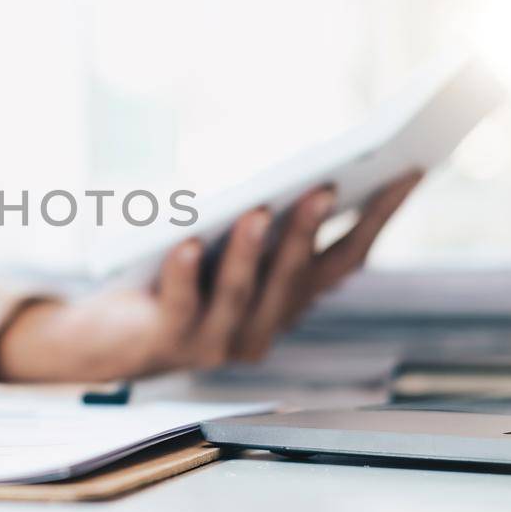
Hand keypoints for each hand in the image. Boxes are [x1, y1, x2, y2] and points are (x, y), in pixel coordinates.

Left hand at [0, 172, 420, 381]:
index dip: (379, 217)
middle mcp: (261, 328)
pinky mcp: (168, 341)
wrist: (105, 338)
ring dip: (251, 250)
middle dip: (310, 231)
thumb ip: (264, 221)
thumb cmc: (172, 276)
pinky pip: (181, 304)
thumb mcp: (226, 244)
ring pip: (242, 293)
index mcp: (287, 302)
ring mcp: (216, 341)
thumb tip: (300, 170)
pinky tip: (186, 242)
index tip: (405, 171)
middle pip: (297, 278)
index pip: (345, 259)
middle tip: (324, 188)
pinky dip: (184, 272)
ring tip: (256, 209)